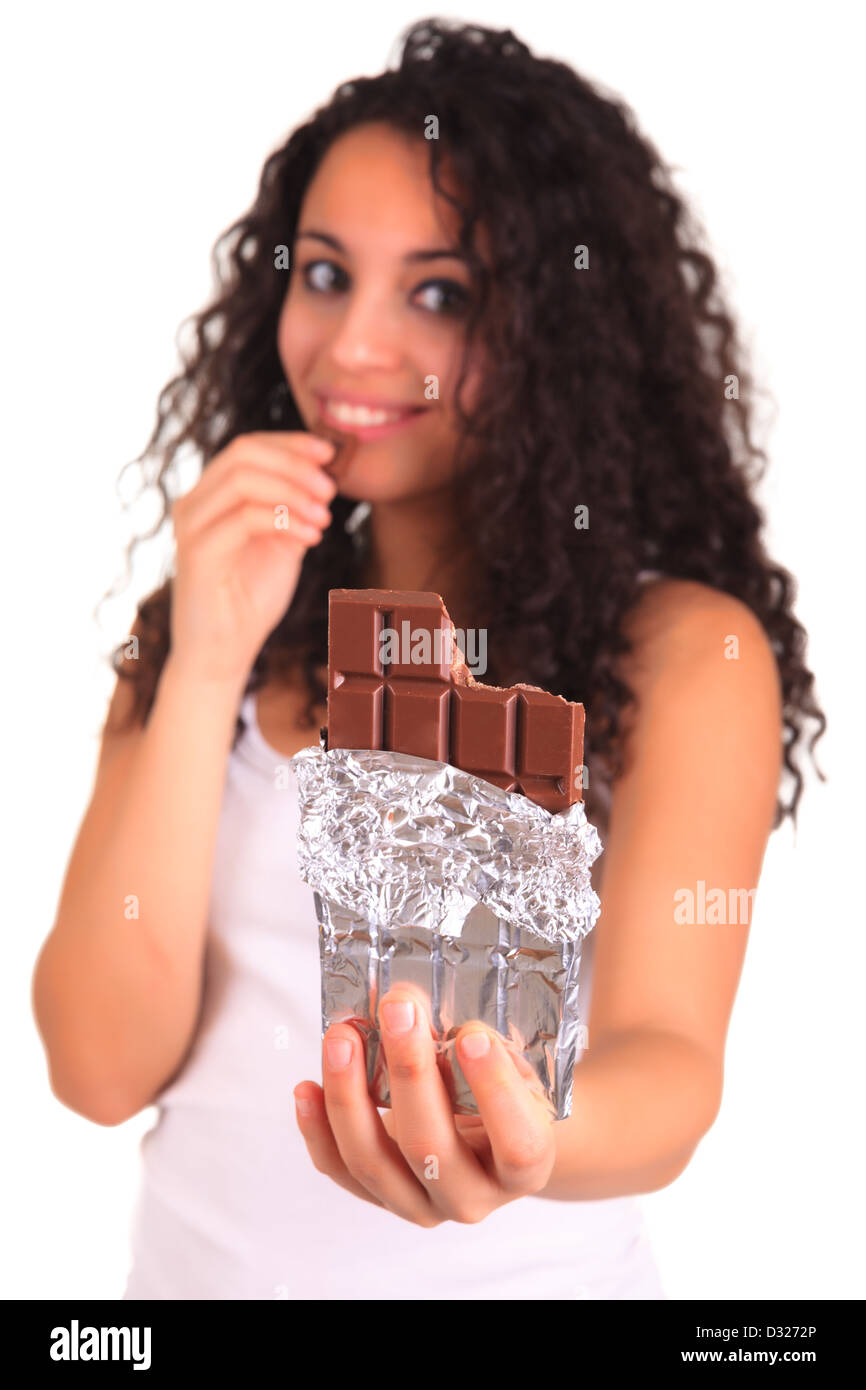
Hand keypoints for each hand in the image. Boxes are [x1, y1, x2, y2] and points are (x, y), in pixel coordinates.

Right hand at [169, 430, 337, 685]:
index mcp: (212, 496)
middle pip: (242, 454)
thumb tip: (322, 479)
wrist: (223, 653)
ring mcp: (191, 526)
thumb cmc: (250, 600)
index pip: (248, 448)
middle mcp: (194, 504)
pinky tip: (310, 538)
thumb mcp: (282, 545)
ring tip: (324, 518)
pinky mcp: (196, 553)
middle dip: (294, 464)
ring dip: (293, 492)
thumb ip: (294, 510)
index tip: (330, 452)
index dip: (290, 443)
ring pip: (242, 480)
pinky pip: (244, 519)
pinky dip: (284, 521)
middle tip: (330, 489)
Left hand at [292, 981, 555, 1224]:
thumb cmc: (502, 1095)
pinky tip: (307, 1087)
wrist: (486, 1139)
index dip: (495, 1092)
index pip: (517, 1144)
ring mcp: (421, 1205)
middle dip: (409, 1072)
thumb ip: (479, 1045)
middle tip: (397, 1010)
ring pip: (373, 1162)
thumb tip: (415, 1007)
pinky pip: (339, 1169)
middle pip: (430, 1148)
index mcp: (525, 1167)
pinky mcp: (378, 1198)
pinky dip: (317, 1128)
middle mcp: (472, 1197)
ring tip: (342, 1036)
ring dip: (350, 1094)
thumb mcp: (512, 1069)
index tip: (472, 1035)